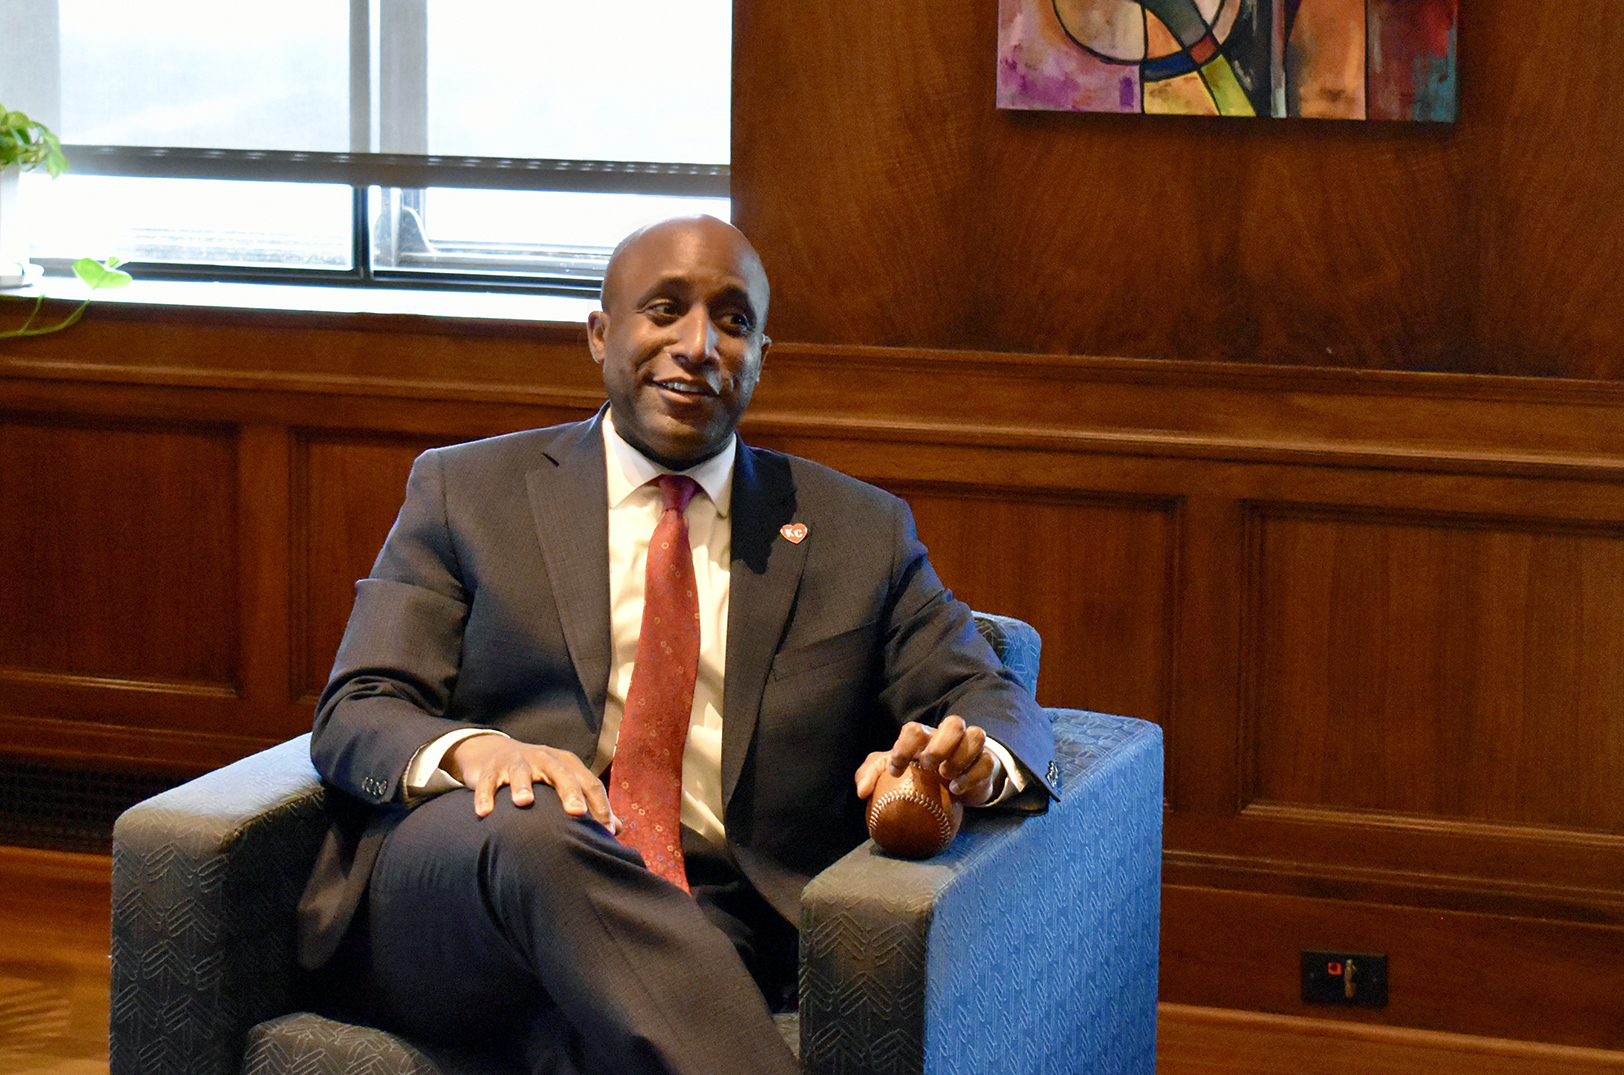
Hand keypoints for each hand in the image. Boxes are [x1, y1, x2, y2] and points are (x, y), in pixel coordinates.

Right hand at [446, 735, 620, 831]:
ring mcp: (516, 761)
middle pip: (560, 773)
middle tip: (577, 812)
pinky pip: (487, 781)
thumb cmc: (538, 776)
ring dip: (523, 786)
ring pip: (521, 772)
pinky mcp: (490, 768)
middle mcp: (544, 759)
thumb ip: (589, 805)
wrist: (495, 752)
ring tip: (524, 803)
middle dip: (570, 792)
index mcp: (566, 764)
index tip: (606, 832)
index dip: (600, 807)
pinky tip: (484, 813)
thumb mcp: (563, 783)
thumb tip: (616, 830)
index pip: (589, 783)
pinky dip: (484, 796)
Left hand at [854, 715, 996, 807]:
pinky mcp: (986, 764)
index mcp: (924, 737)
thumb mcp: (888, 774)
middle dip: (940, 745)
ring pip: (976, 735)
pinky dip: (971, 777)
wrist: (950, 788)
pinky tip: (956, 790)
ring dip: (961, 757)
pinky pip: (987, 763)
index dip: (904, 748)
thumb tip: (862, 791)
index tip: (896, 771)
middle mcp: (949, 737)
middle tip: (928, 765)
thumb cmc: (916, 776)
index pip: (915, 729)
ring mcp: (970, 749)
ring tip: (946, 776)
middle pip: (954, 723)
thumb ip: (870, 775)